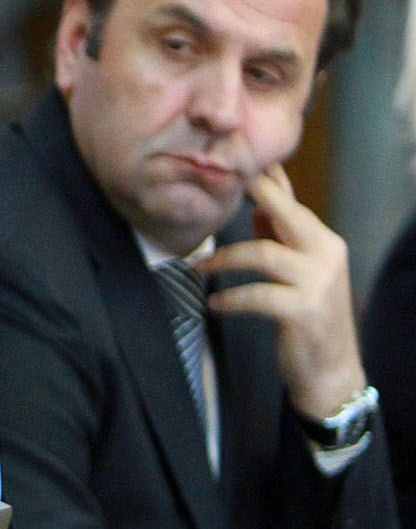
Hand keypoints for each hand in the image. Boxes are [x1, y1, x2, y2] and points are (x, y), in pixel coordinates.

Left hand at [202, 166, 366, 419]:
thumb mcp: (297, 272)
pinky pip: (258, 295)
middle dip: (257, 194)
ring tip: (199, 268)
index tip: (240, 160)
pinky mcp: (303, 311)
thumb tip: (255, 206)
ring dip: (225, 259)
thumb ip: (279, 238)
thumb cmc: (306, 316)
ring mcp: (318, 282)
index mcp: (323, 242)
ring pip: (264, 254)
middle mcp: (326, 255)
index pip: (293, 203)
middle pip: (287, 214)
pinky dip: (230, 298)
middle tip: (222, 180)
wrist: (330, 369)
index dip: (267, 181)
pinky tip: (214, 303)